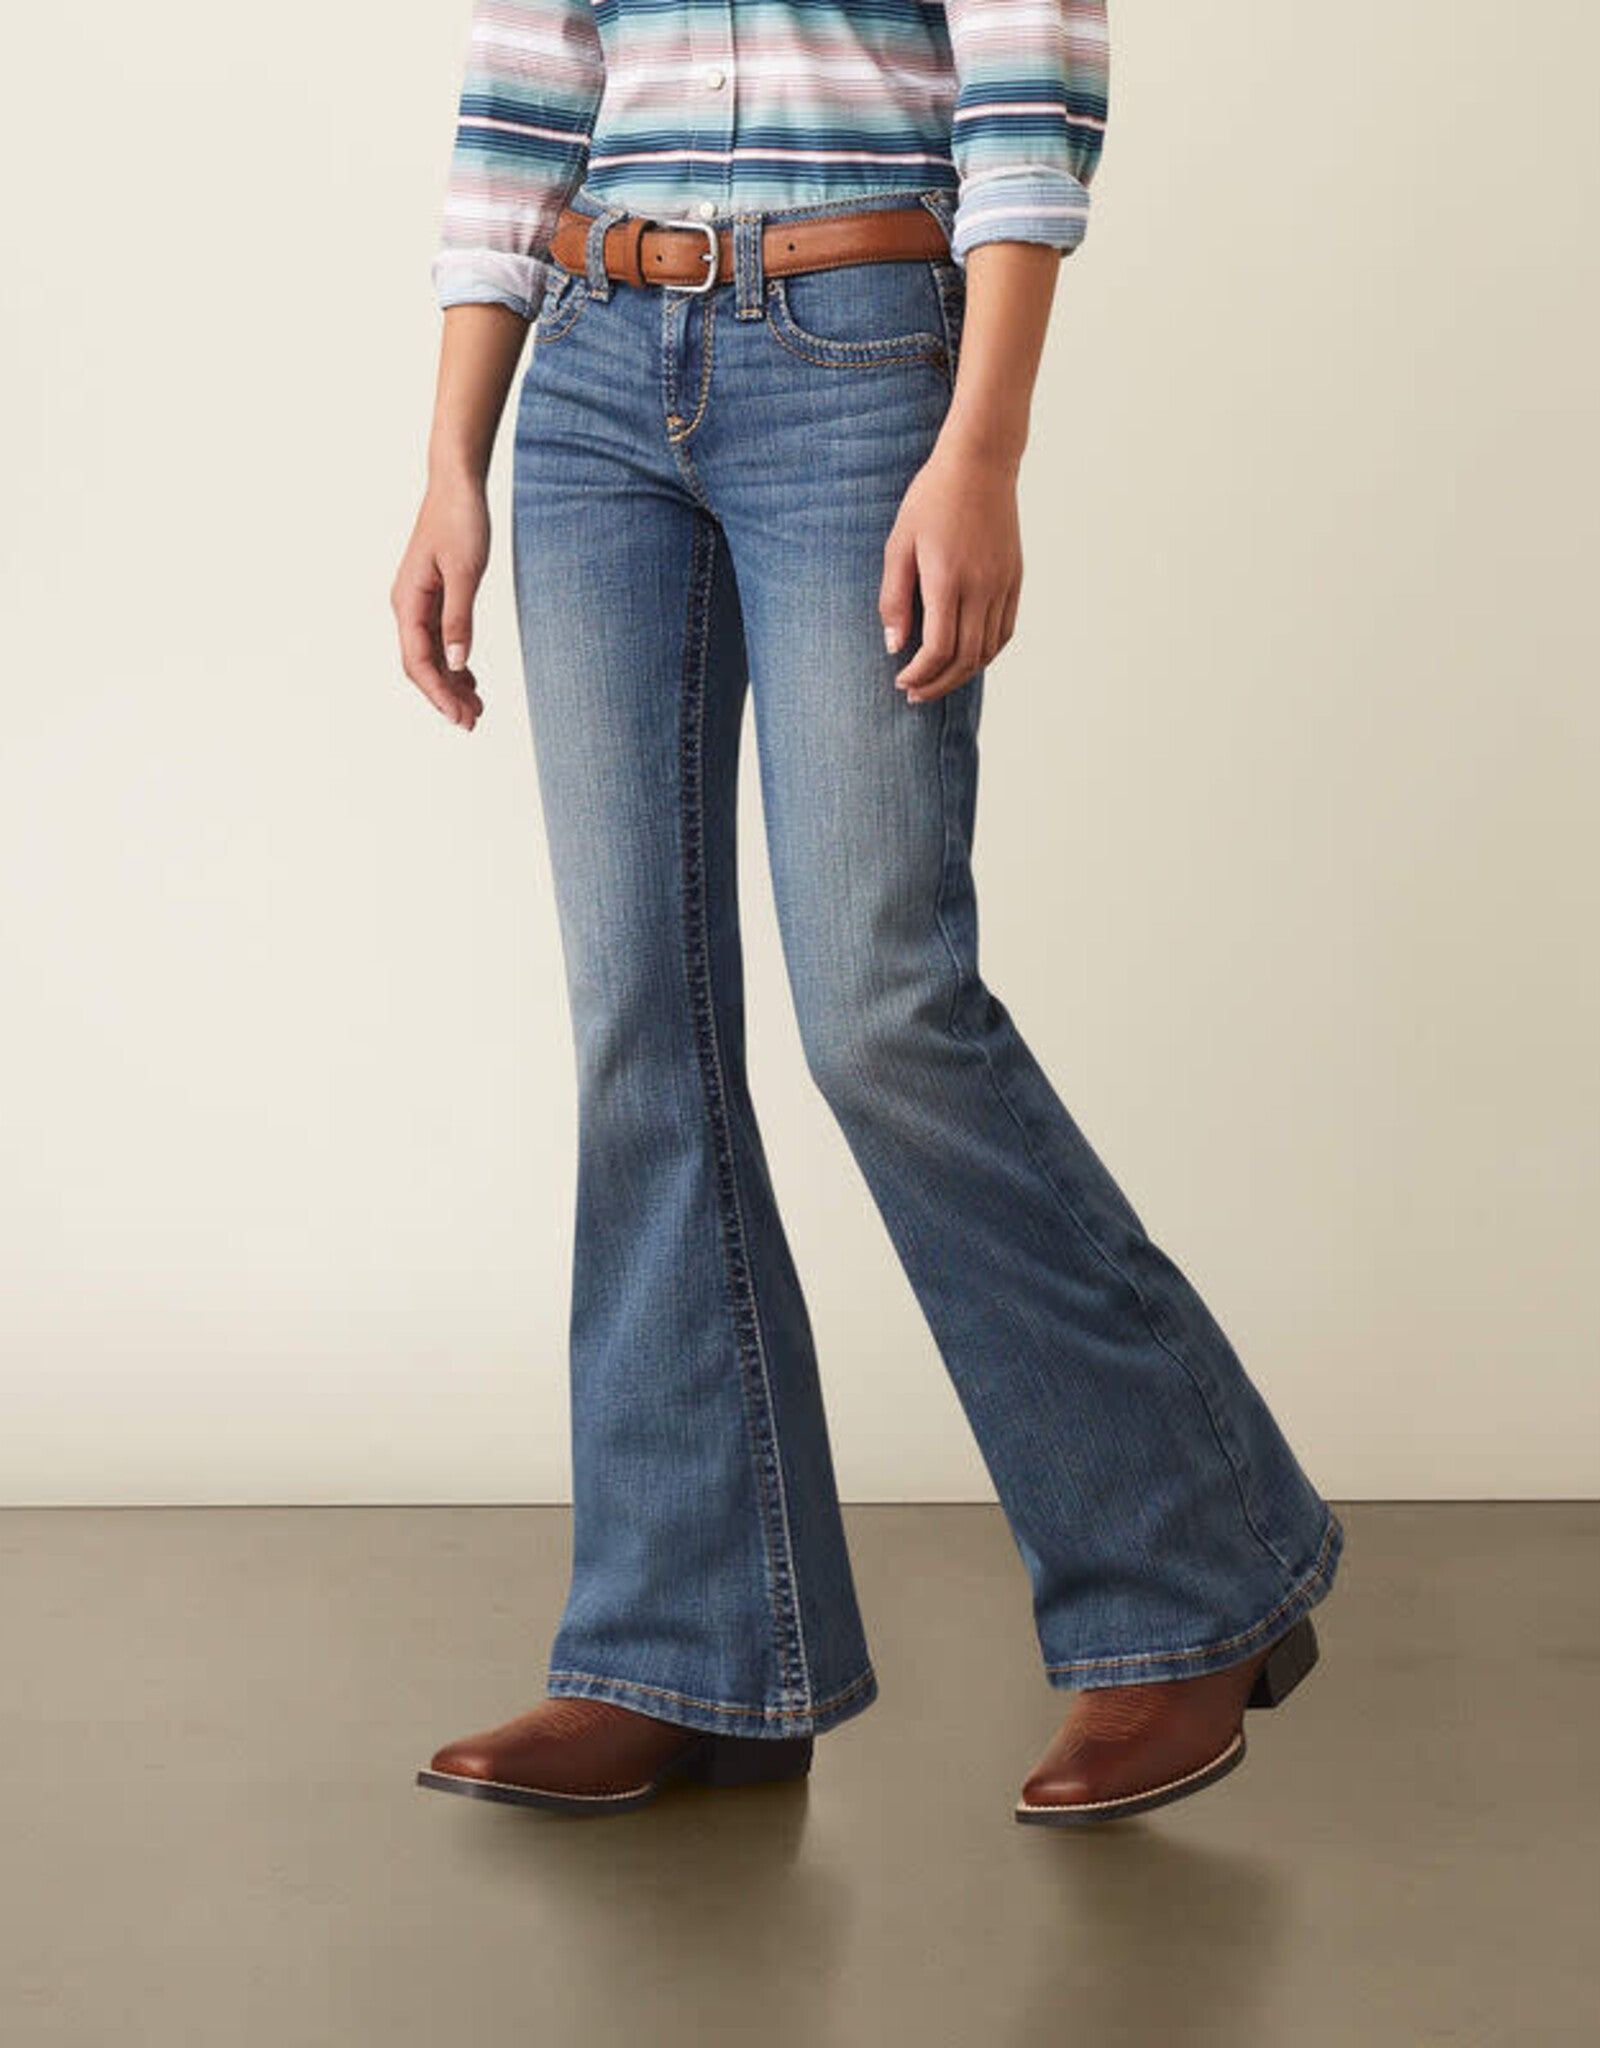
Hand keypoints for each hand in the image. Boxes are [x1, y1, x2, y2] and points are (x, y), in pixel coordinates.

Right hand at [391, 473, 490, 729]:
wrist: (457, 485)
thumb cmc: (459, 521)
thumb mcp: (465, 572)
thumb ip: (459, 618)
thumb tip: (455, 663)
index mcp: (408, 602)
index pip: (418, 661)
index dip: (438, 694)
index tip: (459, 717)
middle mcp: (407, 605)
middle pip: (421, 665)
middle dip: (445, 696)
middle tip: (473, 721)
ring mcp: (418, 602)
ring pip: (431, 655)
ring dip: (450, 683)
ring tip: (476, 707)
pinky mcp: (433, 596)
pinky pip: (438, 639)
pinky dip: (453, 662)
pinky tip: (469, 678)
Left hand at [879, 438, 1022, 702]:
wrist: (980, 463)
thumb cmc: (931, 499)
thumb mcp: (899, 544)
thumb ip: (894, 598)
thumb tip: (895, 646)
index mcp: (948, 579)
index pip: (939, 649)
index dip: (920, 674)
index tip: (902, 681)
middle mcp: (981, 587)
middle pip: (965, 658)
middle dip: (938, 684)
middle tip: (915, 694)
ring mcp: (1002, 584)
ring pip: (988, 650)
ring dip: (962, 674)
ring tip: (938, 681)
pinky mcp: (1015, 579)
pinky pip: (1004, 631)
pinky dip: (985, 653)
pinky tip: (966, 658)